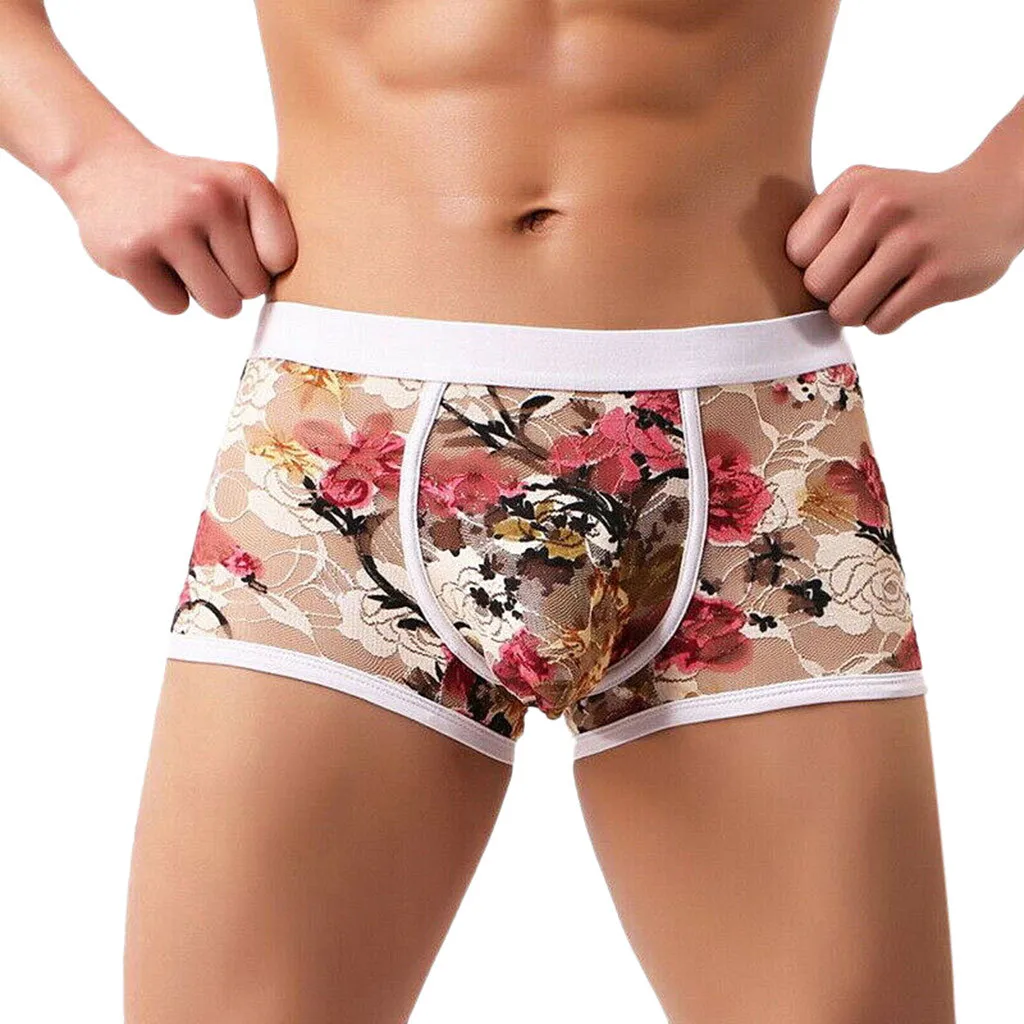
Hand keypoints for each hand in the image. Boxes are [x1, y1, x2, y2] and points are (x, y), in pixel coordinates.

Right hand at [57, 139, 297, 316]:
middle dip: (232, 281)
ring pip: (222, 307)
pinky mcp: (130, 253)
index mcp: (246, 182)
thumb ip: (276, 237)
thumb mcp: (239, 195)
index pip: (281, 261)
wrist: (105, 167)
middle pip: (252, 289)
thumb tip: (298, 310)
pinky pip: (176, 308)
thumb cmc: (192, 196)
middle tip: (203, 249)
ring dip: (204, 294)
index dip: (261, 263)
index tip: (237, 241)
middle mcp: (210, 198)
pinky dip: (166, 293)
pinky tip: (152, 257)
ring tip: (182, 257)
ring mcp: (168, 226)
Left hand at [786, 158, 1023, 332]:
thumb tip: (769, 286)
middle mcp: (882, 208)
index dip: (814, 266)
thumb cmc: (909, 208)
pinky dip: (887, 318)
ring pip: (846, 312)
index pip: (797, 253)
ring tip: (882, 287)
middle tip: (860, 280)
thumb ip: (820, 225)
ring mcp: (912, 243)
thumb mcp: (864, 191)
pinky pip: (881, 323)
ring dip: (859, 311)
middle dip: (834, 294)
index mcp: (855, 185)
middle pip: (818, 287)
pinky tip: (906, 294)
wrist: (994, 199)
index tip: (841, 259)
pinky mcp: (939, 277)